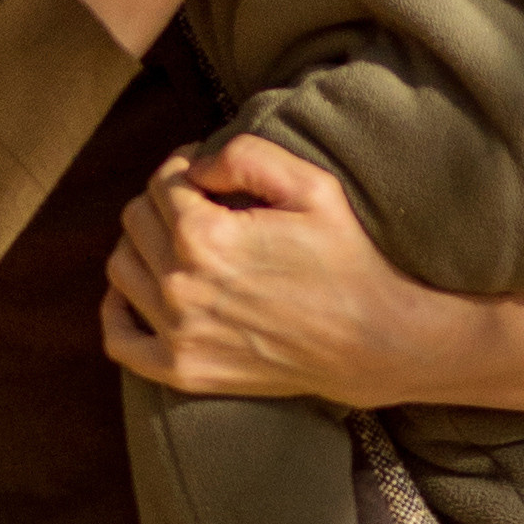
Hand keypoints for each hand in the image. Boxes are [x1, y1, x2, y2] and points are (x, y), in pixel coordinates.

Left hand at [103, 134, 523, 414]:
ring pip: (124, 274)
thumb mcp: (321, 184)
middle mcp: (186, 290)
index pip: (160, 186)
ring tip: (203, 249)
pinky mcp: (185, 377)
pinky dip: (128, 312)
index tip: (226, 180)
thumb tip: (201, 146)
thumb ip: (256, 152)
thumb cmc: (368, 254)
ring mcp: (183, 338)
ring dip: (148, 256)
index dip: (189, 174)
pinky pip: (122, 338)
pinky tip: (163, 295)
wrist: (401, 344)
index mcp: (209, 236)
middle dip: (169, 209)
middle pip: (135, 227)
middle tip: (218, 210)